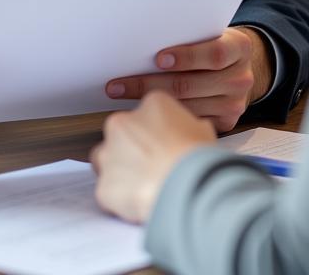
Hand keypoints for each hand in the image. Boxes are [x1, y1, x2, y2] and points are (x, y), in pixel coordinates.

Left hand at [92, 90, 214, 222]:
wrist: (187, 186)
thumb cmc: (198, 158)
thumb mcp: (204, 131)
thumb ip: (187, 127)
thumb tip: (188, 134)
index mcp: (151, 105)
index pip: (147, 114)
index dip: (156, 133)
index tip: (163, 146)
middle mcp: (123, 122)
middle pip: (121, 133)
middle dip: (132, 149)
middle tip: (152, 167)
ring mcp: (109, 153)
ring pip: (105, 159)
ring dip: (119, 171)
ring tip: (142, 187)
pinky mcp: (104, 184)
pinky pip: (108, 192)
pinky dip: (119, 200)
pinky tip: (138, 204)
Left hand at [105, 26, 272, 131]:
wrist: (239, 67)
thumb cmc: (212, 44)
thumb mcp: (210, 33)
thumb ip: (189, 36)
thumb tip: (145, 40)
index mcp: (240, 48)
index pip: (215, 53)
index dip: (187, 56)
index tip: (158, 59)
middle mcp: (241, 78)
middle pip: (192, 84)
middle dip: (150, 83)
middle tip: (118, 85)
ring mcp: (234, 103)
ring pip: (187, 106)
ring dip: (150, 104)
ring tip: (122, 99)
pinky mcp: (226, 122)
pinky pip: (190, 121)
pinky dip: (165, 118)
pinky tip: (142, 114)